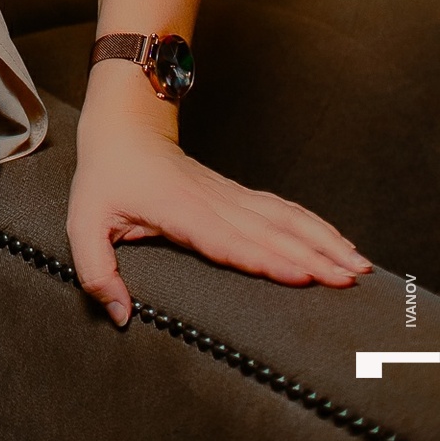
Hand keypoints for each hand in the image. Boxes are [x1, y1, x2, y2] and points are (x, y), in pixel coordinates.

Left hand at [67, 72, 371, 327]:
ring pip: (282, 217)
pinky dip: (313, 225)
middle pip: (268, 231)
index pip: (227, 239)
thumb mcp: (83, 221)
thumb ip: (96, 270)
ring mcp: (228, 195)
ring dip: (321, 240)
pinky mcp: (236, 195)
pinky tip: (337, 241)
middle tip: (348, 280)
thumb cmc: (105, 176)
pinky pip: (279, 209)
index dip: (264, 258)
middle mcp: (211, 201)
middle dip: (311, 255)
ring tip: (356, 265)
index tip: (301, 273)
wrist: (123, 125)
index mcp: (179, 209)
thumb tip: (121, 315)